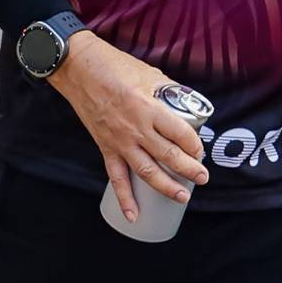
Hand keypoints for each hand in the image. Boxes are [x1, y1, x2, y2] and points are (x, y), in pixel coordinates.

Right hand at [50, 32, 210, 222]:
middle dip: (189, 170)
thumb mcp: (150, 74)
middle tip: (202, 178)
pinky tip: (134, 215)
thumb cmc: (114, 67)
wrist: (79, 69)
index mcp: (150, 108)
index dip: (195, 145)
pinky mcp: (106, 147)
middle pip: (169, 156)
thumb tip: (184, 104)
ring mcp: (120, 141)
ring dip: (167, 187)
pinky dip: (124, 199)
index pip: (181, 134)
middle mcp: (137, 129)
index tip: (200, 150)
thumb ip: (168, 92)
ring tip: (182, 197)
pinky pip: (116, 178)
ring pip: (148, 172)